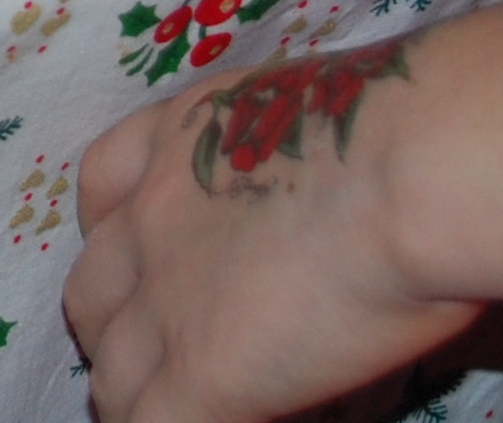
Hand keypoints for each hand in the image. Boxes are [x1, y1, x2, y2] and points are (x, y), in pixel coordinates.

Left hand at [66, 3, 502, 422]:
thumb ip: (298, 150)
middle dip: (115, 329)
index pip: (101, 187)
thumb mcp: (321, 110)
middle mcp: (151, 215)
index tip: (147, 260)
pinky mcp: (201, 373)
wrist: (411, 164)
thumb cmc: (407, 122)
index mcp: (180, 137)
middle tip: (165, 354)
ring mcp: (165, 300)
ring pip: (110, 375)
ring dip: (136, 398)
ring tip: (173, 413)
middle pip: (90, 291)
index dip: (116, 231)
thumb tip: (337, 186)